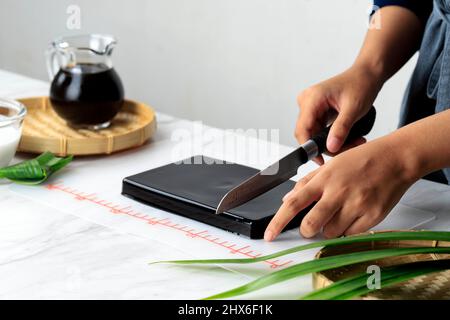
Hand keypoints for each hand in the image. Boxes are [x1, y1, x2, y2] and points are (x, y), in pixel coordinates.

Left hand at [264, 135, 417, 240]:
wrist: (396, 159)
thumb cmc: (362, 159)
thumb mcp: (330, 165)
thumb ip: (307, 182)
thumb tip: (286, 200)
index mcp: (324, 179)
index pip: (293, 203)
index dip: (278, 222)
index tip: (269, 235)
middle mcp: (338, 192)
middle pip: (311, 225)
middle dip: (306, 230)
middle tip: (310, 226)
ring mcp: (356, 205)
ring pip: (331, 233)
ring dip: (329, 228)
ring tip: (339, 212)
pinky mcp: (372, 216)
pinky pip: (351, 234)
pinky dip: (347, 229)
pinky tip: (353, 213)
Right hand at [295, 66, 382, 163]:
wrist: (366, 75)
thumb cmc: (361, 85)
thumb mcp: (353, 109)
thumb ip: (341, 129)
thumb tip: (330, 148)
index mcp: (312, 98)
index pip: (302, 129)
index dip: (309, 147)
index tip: (319, 160)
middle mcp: (307, 102)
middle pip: (309, 134)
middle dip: (327, 145)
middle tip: (349, 147)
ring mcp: (310, 107)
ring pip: (315, 134)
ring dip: (333, 142)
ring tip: (355, 141)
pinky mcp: (316, 111)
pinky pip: (320, 130)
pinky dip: (333, 136)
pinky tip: (349, 136)